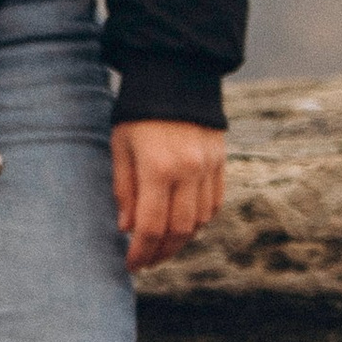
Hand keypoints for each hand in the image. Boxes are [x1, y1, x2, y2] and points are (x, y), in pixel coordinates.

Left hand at [112, 118, 227, 270]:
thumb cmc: (137, 113)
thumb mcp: (120, 147)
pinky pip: (214, 203)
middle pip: (179, 231)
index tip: (130, 266)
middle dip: (162, 253)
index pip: (151, 226)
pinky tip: (184, 226)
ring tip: (163, 247)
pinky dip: (200, 220)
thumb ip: (124, 189)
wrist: (177, 76)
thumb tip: (126, 228)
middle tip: (146, 263)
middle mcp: (189, 172)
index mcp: (159, 169)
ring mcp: (209, 167)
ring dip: (182, 240)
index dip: (140, 252)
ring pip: (200, 220)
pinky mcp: (221, 162)